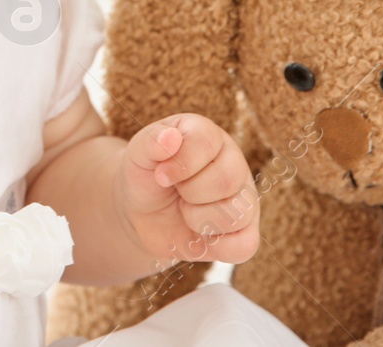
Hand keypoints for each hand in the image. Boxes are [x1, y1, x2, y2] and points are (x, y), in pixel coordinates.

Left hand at [114, 113, 258, 266]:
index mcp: (208, 136)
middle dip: (189, 192)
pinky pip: (245, 245)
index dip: (180, 164)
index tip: (161, 175)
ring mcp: (244, 198)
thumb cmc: (144, 176)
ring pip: (236, 214)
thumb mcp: (138, 154)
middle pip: (225, 180)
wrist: (140, 214)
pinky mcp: (245, 231)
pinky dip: (216, 247)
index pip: (206, 143)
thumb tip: (171, 136)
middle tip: (176, 191)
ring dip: (198, 219)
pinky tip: (200, 235)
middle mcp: (233, 163)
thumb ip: (151, 141)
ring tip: (186, 210)